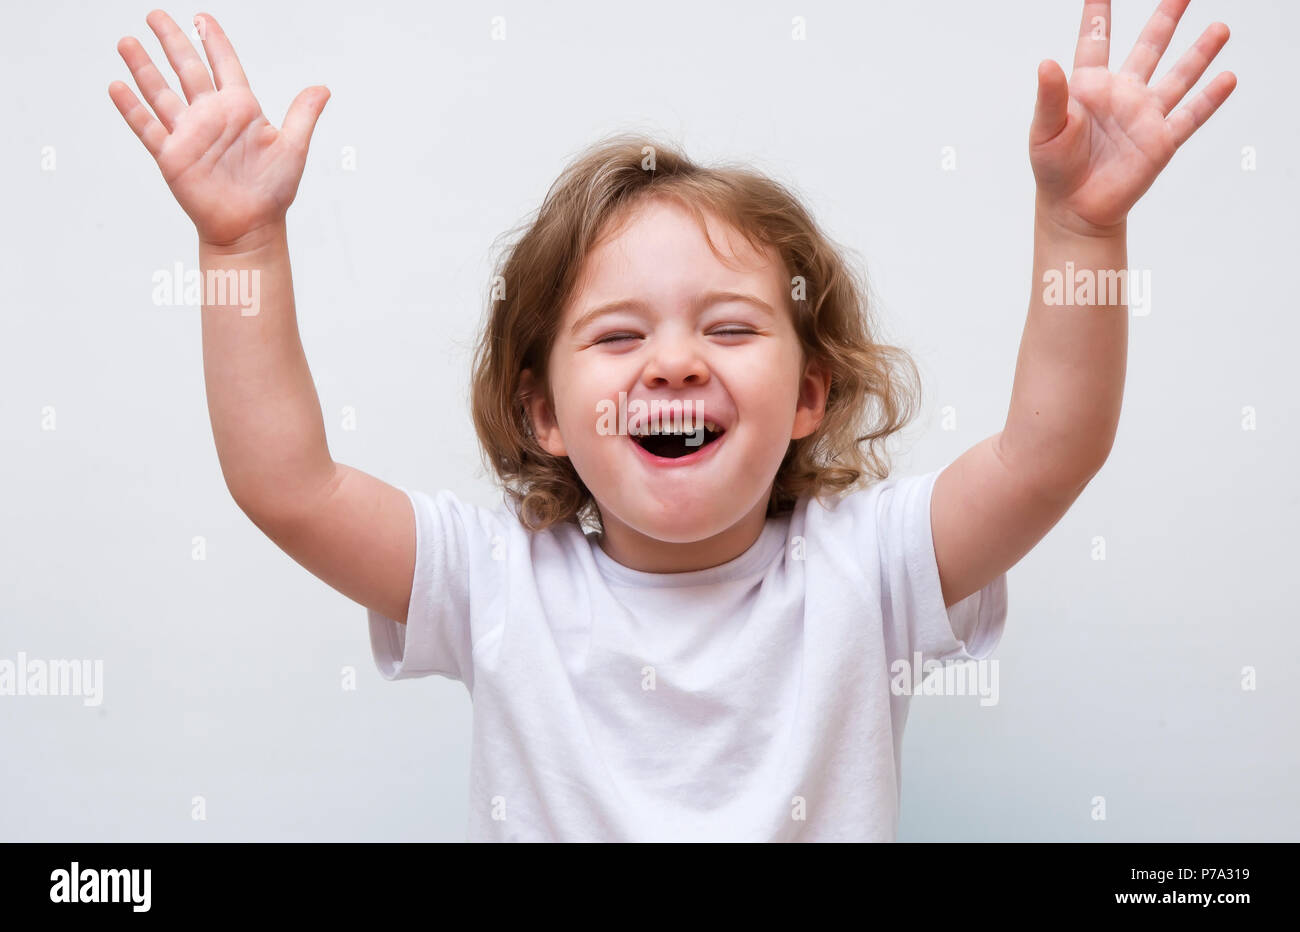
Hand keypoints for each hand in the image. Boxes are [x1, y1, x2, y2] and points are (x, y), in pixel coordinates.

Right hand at [109, 10, 328, 247]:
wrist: (251, 227)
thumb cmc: (272, 191)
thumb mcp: (293, 147)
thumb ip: (302, 114)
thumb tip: (322, 88)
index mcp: (240, 109)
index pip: (224, 65)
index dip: (213, 41)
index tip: (202, 17)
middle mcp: (211, 117)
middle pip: (186, 69)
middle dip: (172, 41)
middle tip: (155, 15)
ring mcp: (189, 134)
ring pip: (161, 93)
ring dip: (143, 68)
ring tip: (126, 42)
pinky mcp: (172, 155)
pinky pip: (148, 127)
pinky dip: (132, 108)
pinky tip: (118, 86)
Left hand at [1029, 0, 1235, 235]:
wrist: (1074, 209)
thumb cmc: (1054, 169)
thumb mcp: (1045, 130)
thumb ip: (1049, 96)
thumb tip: (1046, 63)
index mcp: (1089, 86)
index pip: (1096, 40)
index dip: (1099, 14)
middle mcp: (1121, 94)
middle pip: (1148, 47)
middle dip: (1165, 19)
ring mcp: (1144, 116)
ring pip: (1178, 76)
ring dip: (1200, 53)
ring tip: (1220, 28)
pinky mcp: (1160, 141)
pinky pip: (1190, 115)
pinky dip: (1210, 98)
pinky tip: (1227, 78)